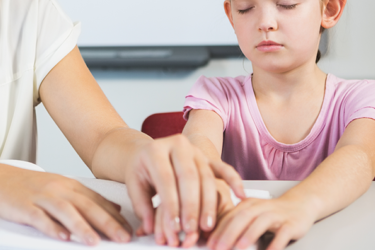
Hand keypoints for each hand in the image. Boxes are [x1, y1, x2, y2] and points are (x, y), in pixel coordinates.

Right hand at [0, 164, 131, 245]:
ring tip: (95, 242)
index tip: (130, 230)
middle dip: (107, 223)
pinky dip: (52, 228)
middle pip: (87, 206)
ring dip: (82, 227)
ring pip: (66, 212)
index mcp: (70, 185)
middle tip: (123, 238)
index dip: (116, 217)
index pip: (98, 201)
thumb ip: (88, 198)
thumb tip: (115, 208)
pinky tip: (62, 238)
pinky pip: (40, 218)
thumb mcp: (63, 187)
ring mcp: (42, 197)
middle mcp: (59, 189)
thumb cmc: (32, 186)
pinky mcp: (25, 207)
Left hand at [124, 134, 244, 246]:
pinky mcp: (207, 157)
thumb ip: (141, 206)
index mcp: (155, 150)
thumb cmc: (142, 170)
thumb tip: (149, 228)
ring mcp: (194, 150)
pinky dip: (233, 180)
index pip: (165, 179)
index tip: (174, 226)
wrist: (148, 151)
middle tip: (191, 229)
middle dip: (191, 206)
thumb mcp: (134, 185)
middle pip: (188, 177)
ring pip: (206, 177)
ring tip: (207, 225)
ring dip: (208, 203)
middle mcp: (177, 145)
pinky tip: (240, 195)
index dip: (170, 205)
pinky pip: (223, 168)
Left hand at [207, 196, 316, 249]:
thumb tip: (216, 240)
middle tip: (219, 248)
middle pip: (243, 218)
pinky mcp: (291, 224)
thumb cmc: (271, 213)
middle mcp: (261, 207)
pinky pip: (283, 233)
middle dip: (229, 233)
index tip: (209, 244)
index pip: (230, 216)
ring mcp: (277, 215)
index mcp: (248, 204)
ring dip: (249, 235)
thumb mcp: (252, 214)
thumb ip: (236, 223)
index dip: (218, 230)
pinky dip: (275, 243)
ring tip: (239, 248)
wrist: (300, 204)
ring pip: (261, 222)